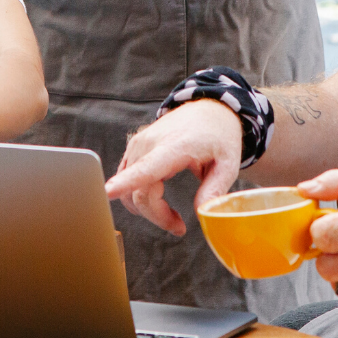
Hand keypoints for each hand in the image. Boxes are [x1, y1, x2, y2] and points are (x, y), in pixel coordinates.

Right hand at [103, 100, 242, 235]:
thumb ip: (215, 189)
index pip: (146, 168)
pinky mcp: (133, 149)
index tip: (108, 192)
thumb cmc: (219, 136)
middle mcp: (150, 144)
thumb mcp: (229, 163)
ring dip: (147, 209)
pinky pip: (126, 180)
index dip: (127, 182)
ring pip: (129, 190)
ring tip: (170, 213)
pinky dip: (137, 196)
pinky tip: (157, 199)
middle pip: (139, 192)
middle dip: (156, 216)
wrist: (207, 111)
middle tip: (179, 227)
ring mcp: (138, 145)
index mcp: (175, 146)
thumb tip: (201, 213)